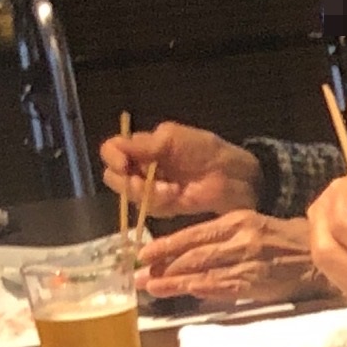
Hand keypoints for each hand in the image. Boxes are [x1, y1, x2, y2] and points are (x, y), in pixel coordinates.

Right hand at [100, 121, 257, 215]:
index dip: (112, 157)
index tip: (124, 164)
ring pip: (128, 195)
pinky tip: (176, 196)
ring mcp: (152, 188)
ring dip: (146, 193)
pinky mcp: (165, 207)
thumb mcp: (173, 138)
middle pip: (113, 177)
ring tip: (171, 190)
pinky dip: (158, 203)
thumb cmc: (207, 150)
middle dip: (126, 181)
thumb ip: (145, 144)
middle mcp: (142, 167)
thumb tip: (117, 148)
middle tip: (145, 182)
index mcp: (143, 146)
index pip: (111, 150)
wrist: (235, 175)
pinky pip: (147, 208)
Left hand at [136, 210, 316, 306]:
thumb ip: (222, 241)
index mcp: (238, 222)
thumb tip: (189, 258)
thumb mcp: (252, 228)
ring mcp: (251, 262)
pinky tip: (188, 293)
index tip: (143, 254)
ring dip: (177, 282)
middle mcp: (242, 239)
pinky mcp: (261, 282)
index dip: (166, 245)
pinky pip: (227, 287)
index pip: (194, 234)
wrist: (321, 255)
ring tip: (153, 289)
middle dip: (165, 266)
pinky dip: (205, 291)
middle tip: (140, 277)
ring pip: (206, 272)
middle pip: (195, 254)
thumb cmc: (285, 242)